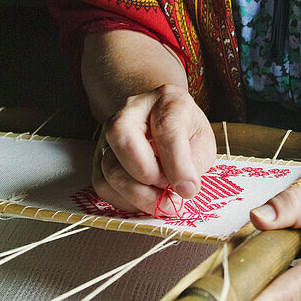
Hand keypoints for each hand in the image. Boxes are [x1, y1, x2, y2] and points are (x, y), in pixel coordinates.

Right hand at [92, 83, 215, 214]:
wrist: (160, 125)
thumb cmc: (186, 134)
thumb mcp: (203, 142)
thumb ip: (195, 162)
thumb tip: (182, 188)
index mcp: (168, 99)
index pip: (167, 126)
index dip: (177, 162)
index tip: (189, 189)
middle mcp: (132, 110)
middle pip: (123, 136)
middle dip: (148, 173)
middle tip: (170, 193)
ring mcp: (109, 132)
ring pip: (110, 167)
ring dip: (138, 195)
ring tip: (162, 201)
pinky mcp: (98, 157)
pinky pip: (103, 185)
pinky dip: (125, 201)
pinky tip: (145, 200)